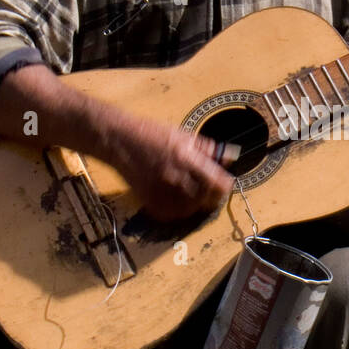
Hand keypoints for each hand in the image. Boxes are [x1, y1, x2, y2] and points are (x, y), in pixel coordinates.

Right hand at [111, 117, 235, 220]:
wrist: (119, 140)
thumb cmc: (151, 134)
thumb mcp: (183, 135)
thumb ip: (207, 148)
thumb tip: (228, 156)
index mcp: (187, 158)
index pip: (217, 182)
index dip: (225, 185)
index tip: (225, 184)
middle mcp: (175, 177)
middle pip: (206, 198)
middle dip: (211, 194)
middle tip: (210, 189)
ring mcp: (161, 190)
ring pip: (190, 209)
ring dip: (195, 203)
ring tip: (192, 193)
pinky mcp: (149, 200)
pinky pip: (171, 214)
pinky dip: (177, 210)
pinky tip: (177, 199)